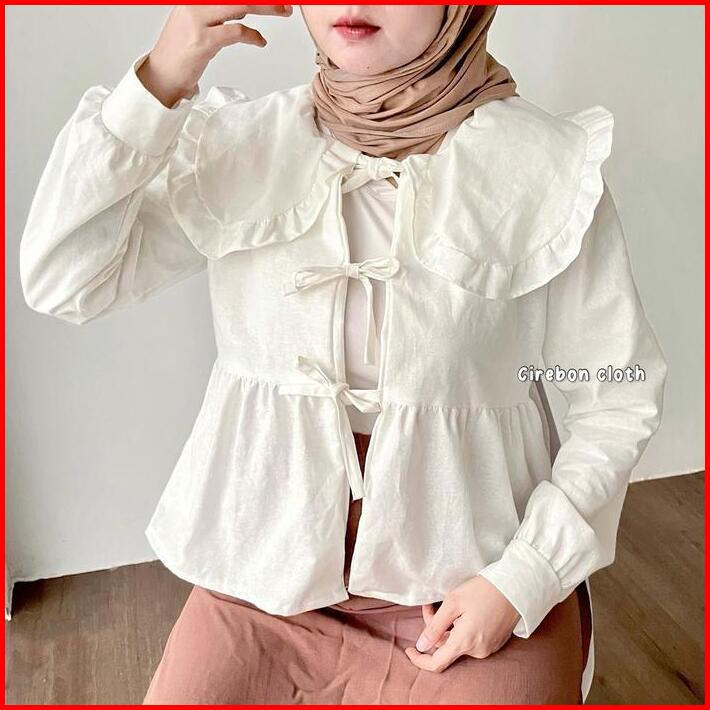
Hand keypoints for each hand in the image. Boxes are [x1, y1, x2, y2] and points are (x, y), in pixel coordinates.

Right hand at [138, 5, 292, 106]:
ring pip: (239, 5)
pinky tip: (261, 41)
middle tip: (285, 1)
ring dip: (266, 7)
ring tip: (282, 11)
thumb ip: (219, 12)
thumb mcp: (198, 23)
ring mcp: (197, 21)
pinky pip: (236, 32)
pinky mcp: (202, 42)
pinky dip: (253, 36)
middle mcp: (194, 4)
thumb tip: (245, 7)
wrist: (162, 75)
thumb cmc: (182, 52)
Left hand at [404, 575, 520, 671]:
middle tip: (430, 605)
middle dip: (434, 629)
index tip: (409, 650)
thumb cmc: (483, 590)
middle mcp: (477, 651)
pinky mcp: (494, 643)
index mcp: (465, 642)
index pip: (437, 663)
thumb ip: (434, 626)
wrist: (514, 587)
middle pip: (446, 647)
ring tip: (448, 605)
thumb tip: (421, 645)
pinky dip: (461, 629)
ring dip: (447, 628)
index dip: (420, 659)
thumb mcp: (452, 602)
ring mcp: (487, 648)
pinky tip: (463, 612)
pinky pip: (470, 641)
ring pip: (457, 643)